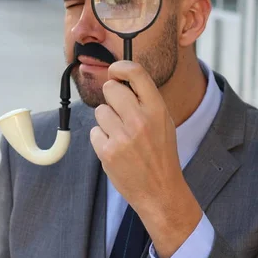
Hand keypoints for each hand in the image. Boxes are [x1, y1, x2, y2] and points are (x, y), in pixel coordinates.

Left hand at [90, 60, 201, 257]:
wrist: (160, 190)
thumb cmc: (160, 154)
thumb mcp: (163, 122)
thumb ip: (144, 101)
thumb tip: (119, 80)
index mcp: (157, 109)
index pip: (136, 73)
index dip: (121, 67)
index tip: (115, 71)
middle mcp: (140, 120)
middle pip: (110, 89)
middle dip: (111, 98)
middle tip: (119, 112)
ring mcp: (123, 136)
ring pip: (100, 111)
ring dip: (106, 121)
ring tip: (121, 136)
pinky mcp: (108, 151)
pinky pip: (94, 132)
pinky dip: (101, 140)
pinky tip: (115, 150)